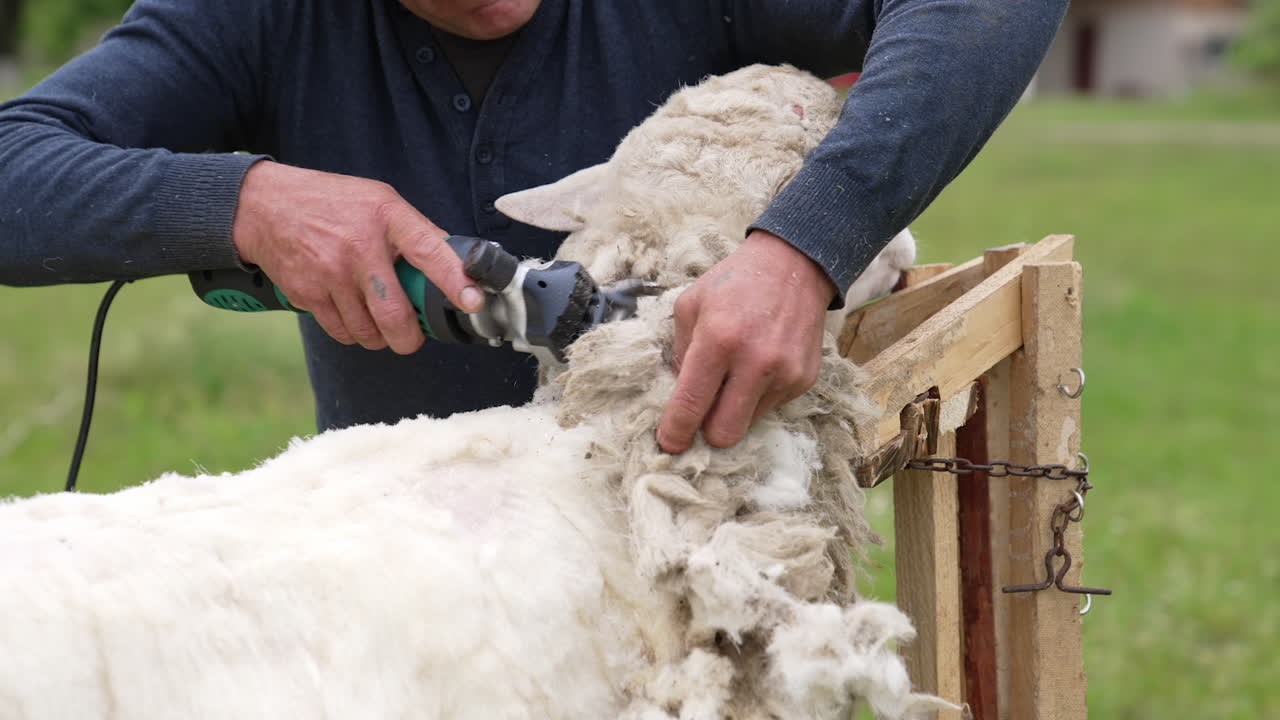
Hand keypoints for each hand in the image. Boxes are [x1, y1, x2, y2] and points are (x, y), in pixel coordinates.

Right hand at [231, 161, 484, 352]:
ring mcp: (331, 274)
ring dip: (380, 337)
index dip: (455, 281)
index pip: (429, 252)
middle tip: (413, 335)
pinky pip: (342, 333)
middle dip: (410, 339)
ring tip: (378, 320)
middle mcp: (359, 248)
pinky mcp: (308, 294)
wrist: (262, 206)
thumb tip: (456, 262)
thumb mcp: (379, 200)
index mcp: (386, 218)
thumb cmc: (330, 203)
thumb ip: (417, 231)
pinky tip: (352, 313)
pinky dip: (353, 333)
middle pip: (395, 316)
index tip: (474, 301)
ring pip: (369, 333)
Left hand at [656, 230, 836, 453]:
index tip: (669, 444)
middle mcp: (755, 361)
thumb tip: (679, 395)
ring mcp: (785, 373)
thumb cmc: (734, 283)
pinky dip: (757, 395)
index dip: (675, 432)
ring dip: (734, 409)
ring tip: (735, 374)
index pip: (691, 405)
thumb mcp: (690, 304)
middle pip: (724, 433)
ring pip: (748, 423)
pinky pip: (770, 407)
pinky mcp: (805, 379)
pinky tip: (758, 365)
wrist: (795, 264)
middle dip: (707, 432)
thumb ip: (679, 352)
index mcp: (719, 340)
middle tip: (701, 413)